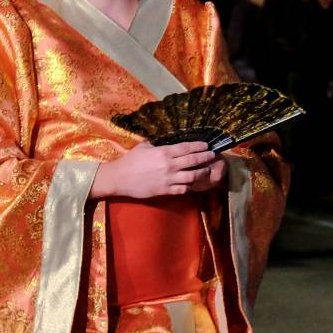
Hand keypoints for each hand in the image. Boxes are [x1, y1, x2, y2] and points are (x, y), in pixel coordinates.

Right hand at [93, 141, 224, 199]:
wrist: (119, 178)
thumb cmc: (130, 160)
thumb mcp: (144, 146)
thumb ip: (157, 144)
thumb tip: (166, 142)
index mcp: (164, 152)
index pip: (187, 148)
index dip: (199, 146)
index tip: (207, 145)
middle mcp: (169, 165)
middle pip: (193, 161)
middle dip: (205, 157)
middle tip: (213, 155)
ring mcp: (168, 179)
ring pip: (192, 176)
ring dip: (202, 173)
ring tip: (207, 170)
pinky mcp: (165, 190)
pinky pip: (183, 189)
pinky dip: (190, 186)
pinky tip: (194, 183)